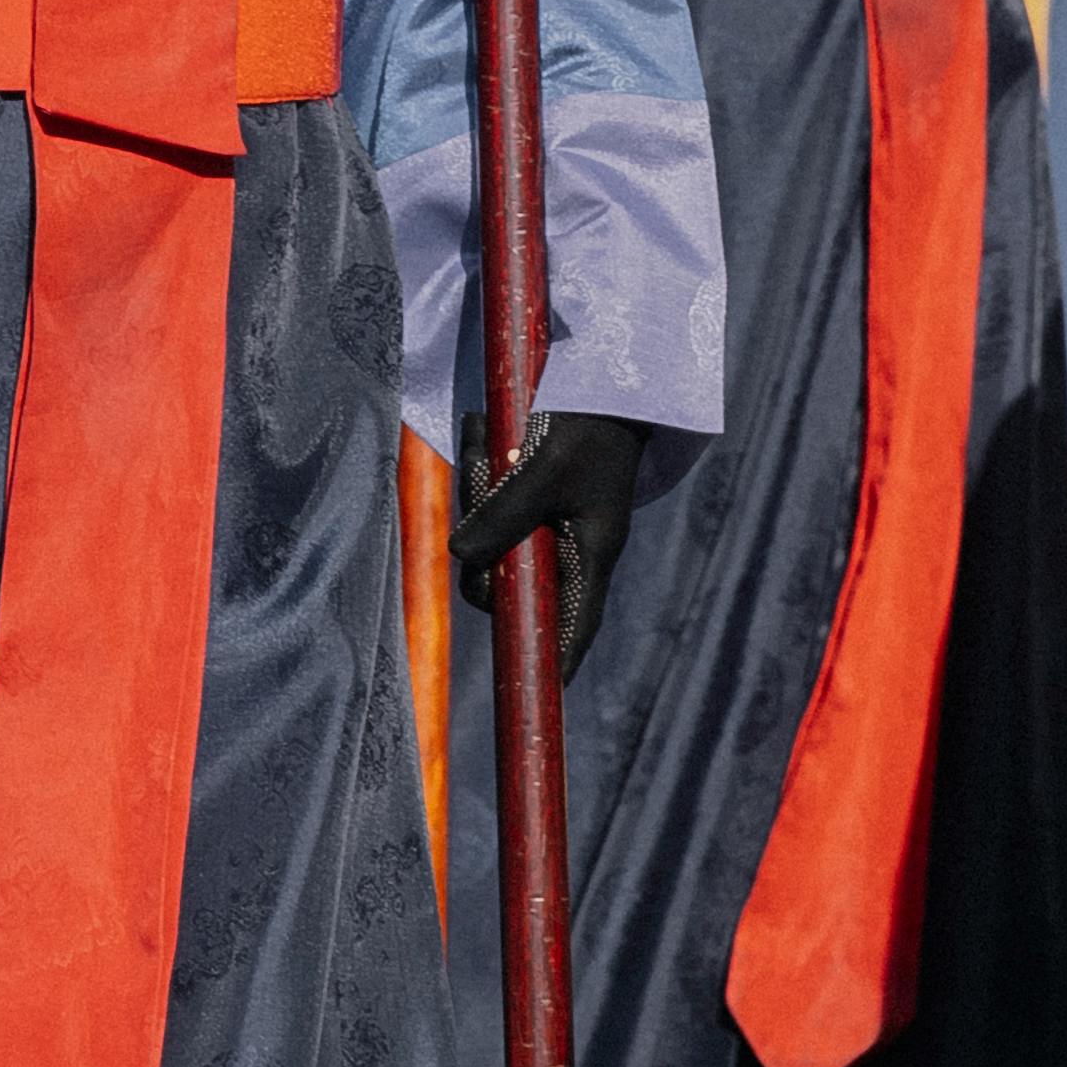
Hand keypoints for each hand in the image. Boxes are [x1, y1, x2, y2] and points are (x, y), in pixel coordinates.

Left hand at [452, 408, 646, 683]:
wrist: (607, 373)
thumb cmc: (588, 424)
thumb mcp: (545, 471)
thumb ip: (504, 516)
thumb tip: (460, 560)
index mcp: (592, 552)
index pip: (574, 625)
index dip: (555, 659)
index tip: (539, 692)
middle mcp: (574, 544)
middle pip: (514, 577)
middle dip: (483, 540)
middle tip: (478, 477)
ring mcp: (556, 518)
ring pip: (497, 531)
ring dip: (478, 486)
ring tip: (481, 434)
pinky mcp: (538, 490)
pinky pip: (495, 495)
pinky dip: (481, 466)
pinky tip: (478, 428)